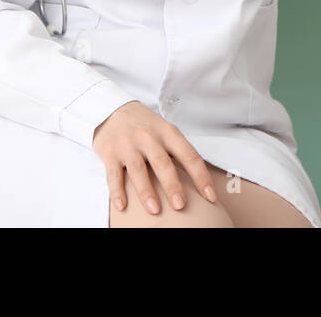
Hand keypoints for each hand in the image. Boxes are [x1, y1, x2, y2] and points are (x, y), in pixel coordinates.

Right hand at [93, 100, 217, 213]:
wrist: (113, 110)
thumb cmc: (146, 125)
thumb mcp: (166, 130)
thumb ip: (178, 151)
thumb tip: (200, 181)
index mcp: (168, 133)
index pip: (189, 156)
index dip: (201, 177)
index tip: (210, 196)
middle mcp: (149, 138)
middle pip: (163, 163)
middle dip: (172, 185)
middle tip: (181, 205)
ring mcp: (128, 145)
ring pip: (139, 170)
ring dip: (147, 192)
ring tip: (155, 210)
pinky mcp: (110, 153)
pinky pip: (113, 175)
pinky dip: (117, 191)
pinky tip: (122, 206)